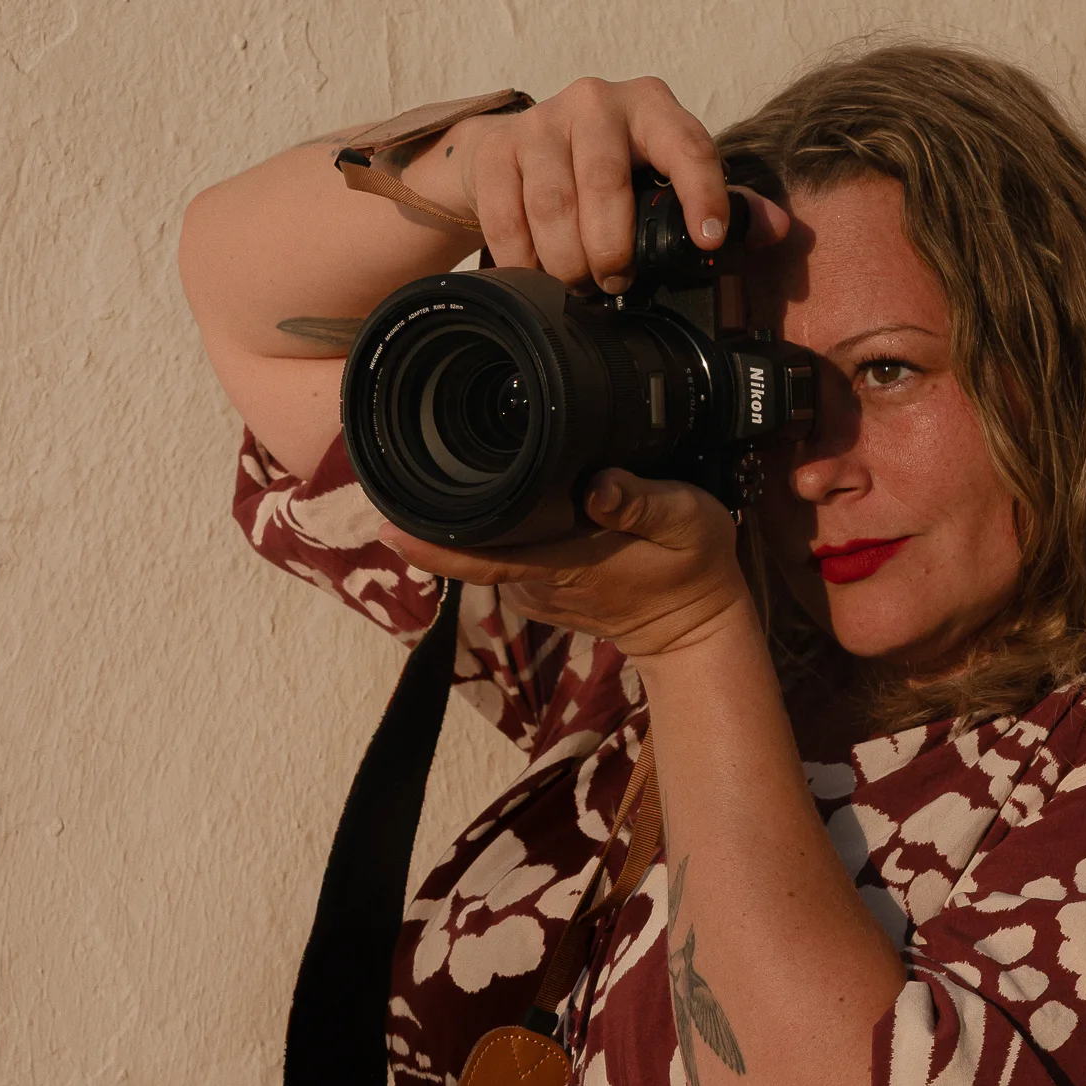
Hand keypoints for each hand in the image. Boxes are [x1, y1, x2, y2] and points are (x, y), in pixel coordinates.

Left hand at [379, 469, 751, 660]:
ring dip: (467, 517)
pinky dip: (496, 529)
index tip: (390, 524)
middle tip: (407, 458)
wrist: (695, 627)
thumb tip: (596, 485)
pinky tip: (499, 496)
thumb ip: (643, 501)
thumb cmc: (694, 568)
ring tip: (449, 463)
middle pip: (472, 546)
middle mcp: (538, 581)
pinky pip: (505, 555)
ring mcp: (536, 589)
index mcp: (564, 562)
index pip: (484, 557)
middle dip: (437, 511)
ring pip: (486, 548)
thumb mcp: (687, 521)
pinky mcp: (541, 588)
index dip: (433, 546)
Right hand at [417, 75, 789, 286]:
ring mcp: (540, 122)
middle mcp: (597, 103)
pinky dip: (523, 259)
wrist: (511, 149)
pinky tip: (536, 276)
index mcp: (652, 108)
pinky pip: (506, 217)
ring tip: (578, 284)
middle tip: (617, 282)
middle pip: (605, 182)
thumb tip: (777, 230)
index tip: (708, 240)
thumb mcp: (662, 175)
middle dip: (612, 248)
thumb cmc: (603, 167)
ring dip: (567, 261)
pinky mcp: (495, 148)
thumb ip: (720, 201)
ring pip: (554, 206)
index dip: (702, 194)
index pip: (687, 145)